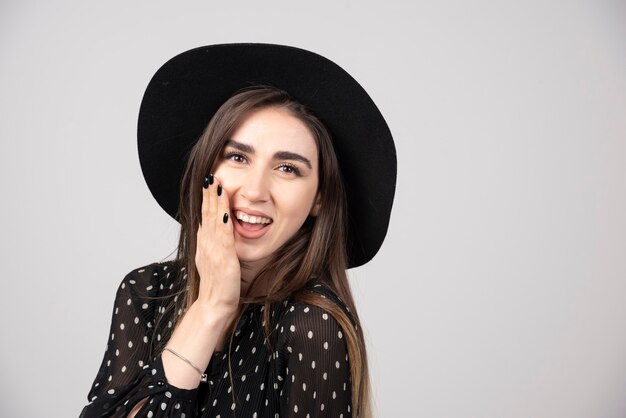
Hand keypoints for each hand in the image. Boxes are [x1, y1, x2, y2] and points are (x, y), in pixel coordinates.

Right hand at [194, 173, 240, 312]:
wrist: (214, 306)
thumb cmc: (219, 286)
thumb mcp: (216, 260)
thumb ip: (217, 245)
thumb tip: (219, 231)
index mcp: (205, 243)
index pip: (205, 215)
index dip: (207, 198)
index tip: (209, 181)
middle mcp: (206, 244)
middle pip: (206, 213)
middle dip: (208, 193)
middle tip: (209, 174)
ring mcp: (213, 250)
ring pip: (212, 220)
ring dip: (214, 201)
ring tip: (214, 183)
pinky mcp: (223, 259)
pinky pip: (223, 236)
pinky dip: (223, 221)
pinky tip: (225, 209)